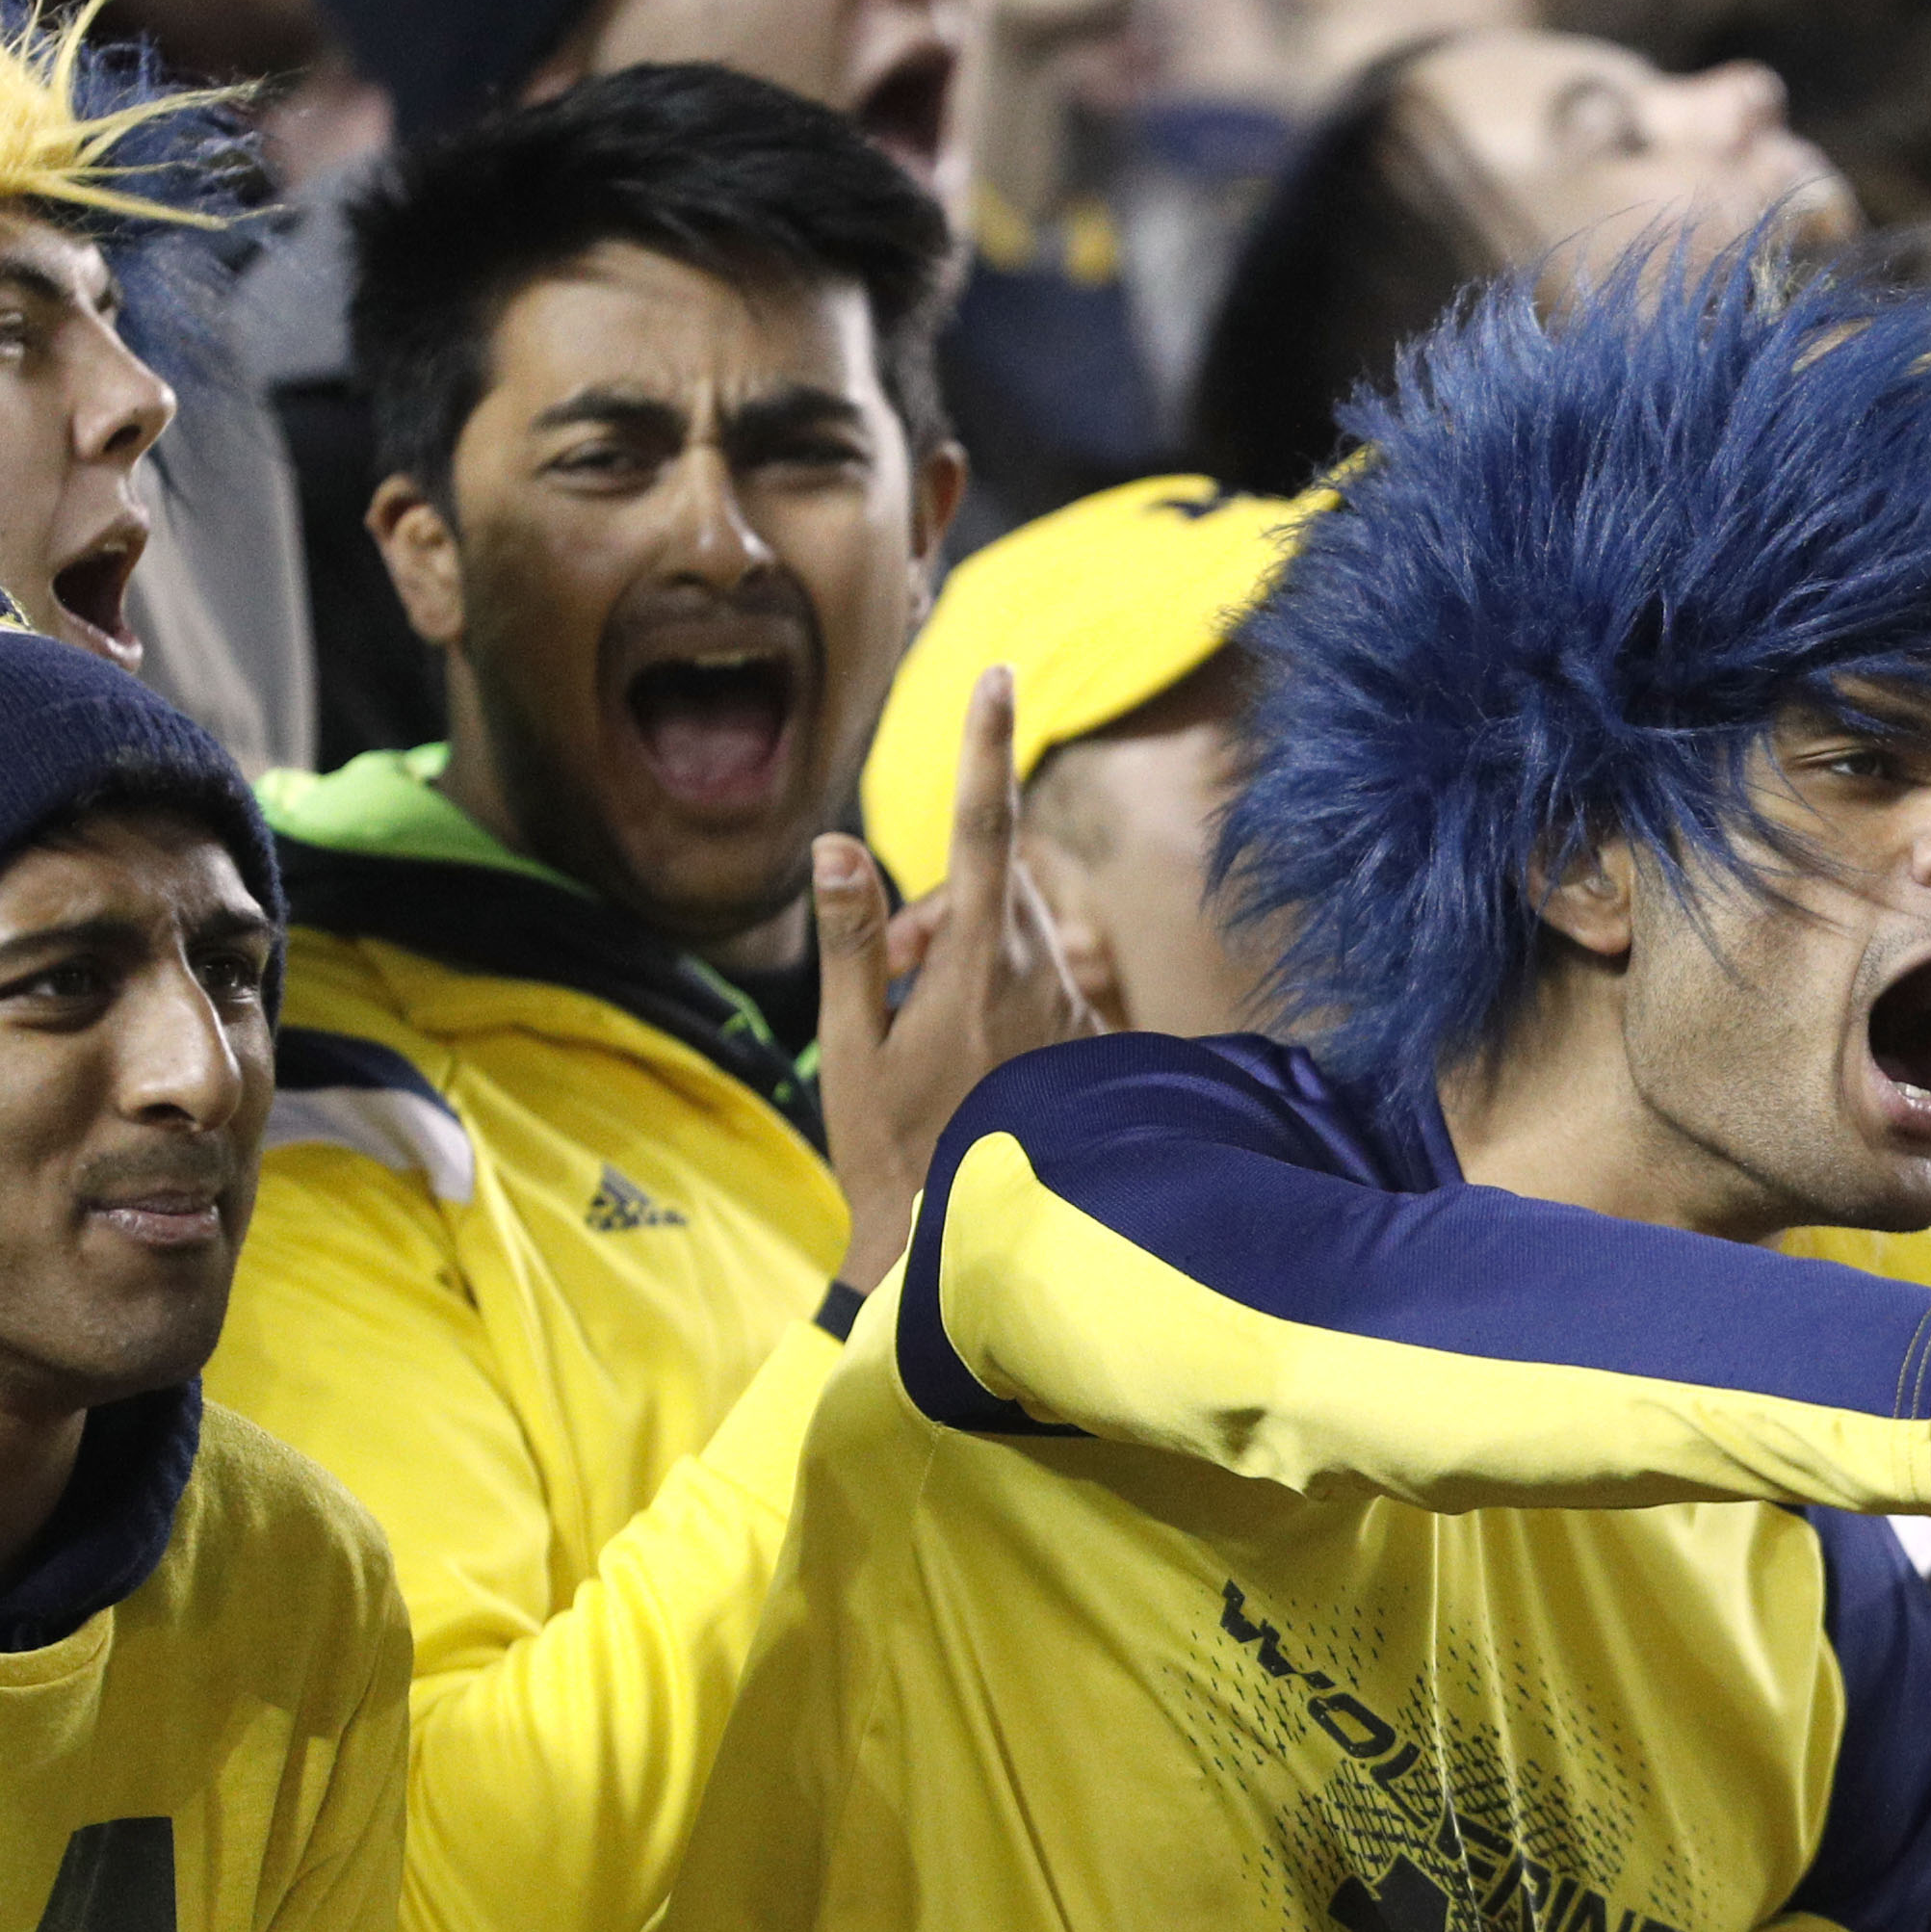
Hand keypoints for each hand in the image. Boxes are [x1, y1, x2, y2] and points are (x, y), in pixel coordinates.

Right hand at [821, 664, 1094, 1289]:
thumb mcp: (854, 1052)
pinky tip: (973, 1068)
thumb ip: (850, 943)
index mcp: (980, 974)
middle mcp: (1045, 982)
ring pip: (1018, 932)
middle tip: (887, 985)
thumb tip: (837, 845)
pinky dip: (998, 995)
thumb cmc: (896, 1159)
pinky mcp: (1093, 1043)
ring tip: (923, 1041)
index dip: (985, 748)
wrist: (976, 1255)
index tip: (998, 676)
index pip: (984, 834)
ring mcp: (1076, 1015)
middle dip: (936, 908)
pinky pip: (1043, 980)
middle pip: (994, 885)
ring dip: (963, 954)